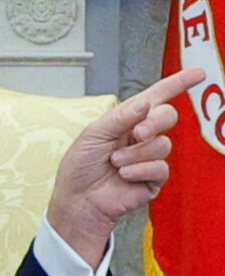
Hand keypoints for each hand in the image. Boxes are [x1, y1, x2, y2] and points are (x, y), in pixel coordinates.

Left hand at [47, 67, 205, 267]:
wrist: (77, 201)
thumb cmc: (79, 168)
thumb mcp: (92, 136)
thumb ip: (119, 118)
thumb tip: (145, 104)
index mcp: (127, 120)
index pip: (156, 97)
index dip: (177, 84)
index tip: (197, 74)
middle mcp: (141, 136)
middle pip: (167, 116)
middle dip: (154, 123)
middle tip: (136, 134)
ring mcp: (149, 157)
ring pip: (163, 144)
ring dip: (136, 153)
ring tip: (115, 163)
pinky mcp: (154, 178)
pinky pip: (161, 168)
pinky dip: (140, 170)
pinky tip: (124, 175)